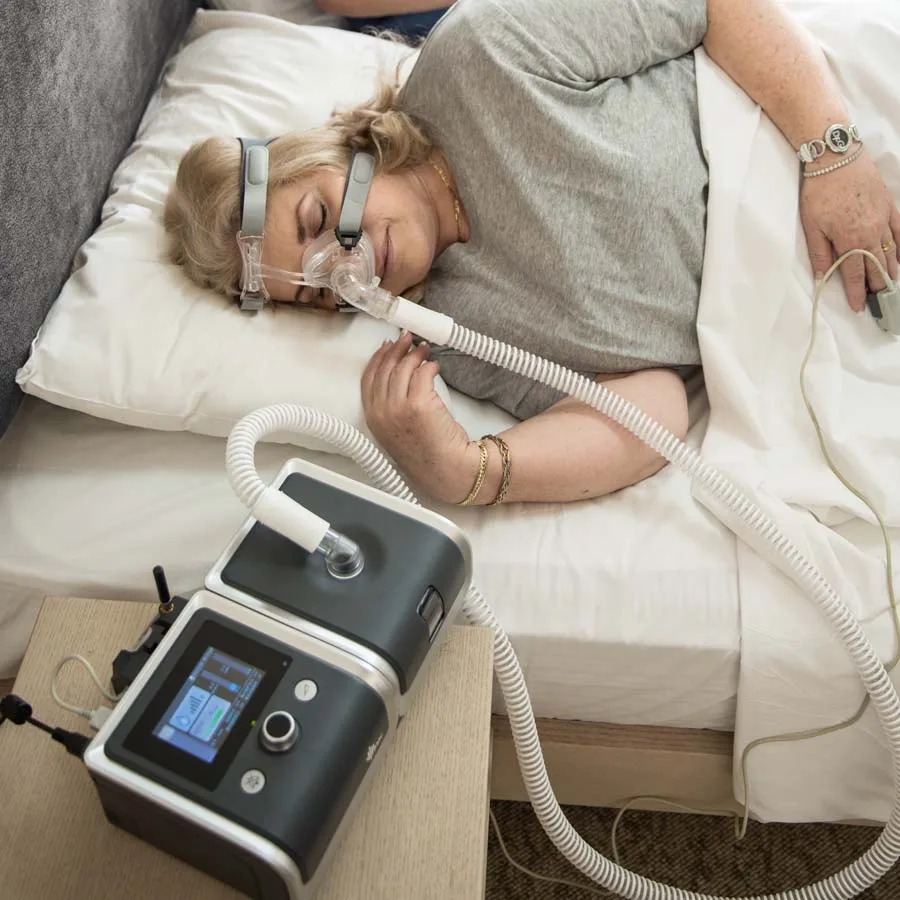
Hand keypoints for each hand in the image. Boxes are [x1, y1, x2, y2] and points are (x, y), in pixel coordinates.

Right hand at [361, 332, 471, 501]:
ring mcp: (399, 408)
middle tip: (408, 339)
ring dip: (415, 354)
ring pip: (404, 368)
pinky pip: (423, 374)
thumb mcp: (397, 431)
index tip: (386, 347)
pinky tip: (435, 366)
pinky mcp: (419, 404)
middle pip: (385, 369)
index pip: (368, 379)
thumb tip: (398, 375)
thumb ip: (391, 407)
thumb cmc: (427, 454)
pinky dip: (430, 366)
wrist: (447, 471)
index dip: (378, 359)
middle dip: (397, 349)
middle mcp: (382, 413)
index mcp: (373, 420)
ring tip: (425, 350)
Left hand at [800, 150, 899, 311]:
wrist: (837, 159)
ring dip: (891, 269)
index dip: (857, 292)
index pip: (855, 274)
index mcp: (850, 241)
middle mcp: (871, 234)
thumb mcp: (812, 227)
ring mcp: (883, 219)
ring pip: (890, 251)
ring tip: (891, 283)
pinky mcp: (889, 206)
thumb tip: (822, 277)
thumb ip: (820, 254)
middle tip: (879, 300)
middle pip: (876, 266)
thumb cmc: (820, 193)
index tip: (859, 307)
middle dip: (877, 285)